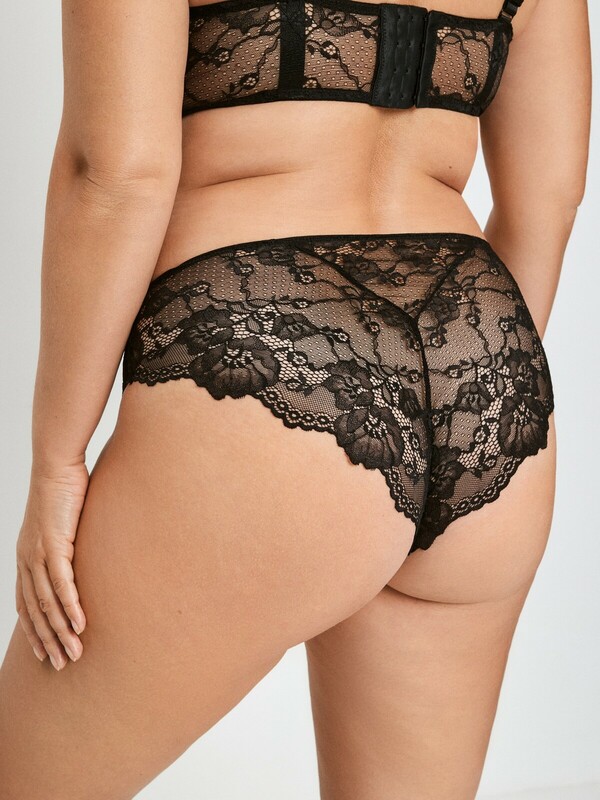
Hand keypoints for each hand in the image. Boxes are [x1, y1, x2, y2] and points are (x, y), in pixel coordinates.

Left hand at [16, 460, 89, 669]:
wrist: (56, 465)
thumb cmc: (62, 490)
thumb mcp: (62, 524)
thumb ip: (67, 544)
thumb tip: (82, 556)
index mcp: (26, 557)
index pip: (25, 603)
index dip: (34, 631)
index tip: (45, 652)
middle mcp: (27, 560)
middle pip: (34, 611)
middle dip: (47, 641)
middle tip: (62, 665)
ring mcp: (38, 554)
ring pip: (47, 603)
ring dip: (61, 632)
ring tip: (74, 653)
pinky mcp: (54, 545)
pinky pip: (62, 584)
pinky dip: (70, 607)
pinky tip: (79, 625)